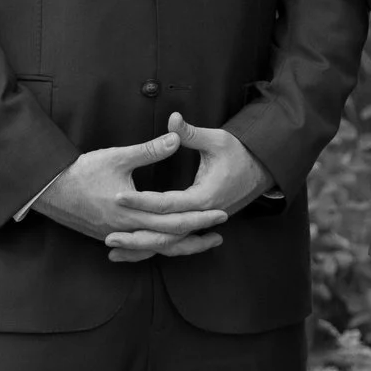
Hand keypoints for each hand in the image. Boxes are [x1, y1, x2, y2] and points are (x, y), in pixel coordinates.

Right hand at [33, 129, 229, 260]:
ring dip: (178, 247)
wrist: (49, 190)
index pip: (174, 219)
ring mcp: (116, 236)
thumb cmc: (82, 171)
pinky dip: (153, 249)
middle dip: (196, 237)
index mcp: (132, 211)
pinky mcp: (107, 237)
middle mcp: (126, 229)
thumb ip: (149, 150)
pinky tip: (163, 248)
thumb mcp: (117, 156)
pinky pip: (136, 249)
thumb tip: (176, 137)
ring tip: (199, 245)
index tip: (221, 213)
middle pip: (168, 240)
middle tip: (220, 234)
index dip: (200, 217)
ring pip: (153, 248)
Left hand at [102, 118, 279, 261]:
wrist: (262, 170)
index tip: (118, 195)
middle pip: (165, 231)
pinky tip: (133, 251)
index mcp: (205, 197)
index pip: (166, 203)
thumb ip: (192, 133)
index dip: (141, 200)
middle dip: (136, 235)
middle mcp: (202, 215)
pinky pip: (175, 241)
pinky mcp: (200, 224)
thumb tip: (173, 119)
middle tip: (108, 236)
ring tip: (113, 251)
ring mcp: (202, 223)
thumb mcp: (217, 140)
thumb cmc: (239, 153)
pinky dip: (154, 247)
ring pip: (169, 242)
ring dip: (142, 247)